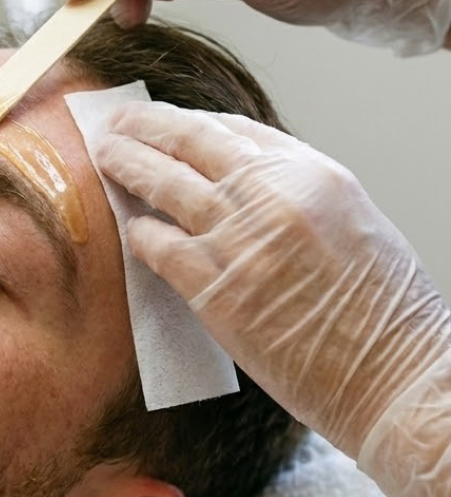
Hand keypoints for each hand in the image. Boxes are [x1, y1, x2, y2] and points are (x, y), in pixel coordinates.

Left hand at [94, 100, 450, 455]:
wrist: (393, 375)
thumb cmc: (385, 313)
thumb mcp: (355, 223)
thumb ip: (299, 195)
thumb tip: (247, 183)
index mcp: (315, 174)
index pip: (237, 130)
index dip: (192, 121)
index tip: (167, 121)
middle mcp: (274, 196)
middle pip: (191, 143)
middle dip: (146, 126)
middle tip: (116, 121)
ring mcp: (240, 240)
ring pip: (165, 184)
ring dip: (127, 165)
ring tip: (103, 156)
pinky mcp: (214, 289)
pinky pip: (159, 246)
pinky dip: (140, 233)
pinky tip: (131, 230)